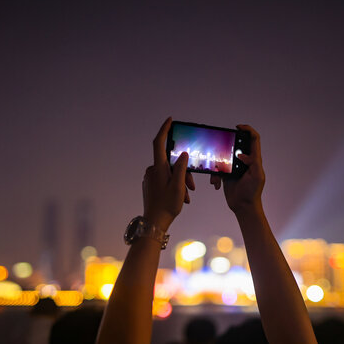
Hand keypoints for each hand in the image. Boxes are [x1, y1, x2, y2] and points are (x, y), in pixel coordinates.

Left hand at [143, 117, 194, 231]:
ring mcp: (151, 178)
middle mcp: (152, 170)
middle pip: (170, 162)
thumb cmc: (167, 206)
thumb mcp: (179, 186)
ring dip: (181, 181)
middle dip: (183, 171)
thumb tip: (184, 154)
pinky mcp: (151, 185)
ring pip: (170, 172)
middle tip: (192, 186)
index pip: (159, 143)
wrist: (154, 223)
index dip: (165, 129)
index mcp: (158, 168)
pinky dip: (174, 185)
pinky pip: (165, 179)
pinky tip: (181, 197)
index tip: (170, 120)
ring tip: (187, 196)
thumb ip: (182, 168)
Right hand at [210, 125, 264, 213]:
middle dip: (227, 148)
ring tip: (218, 177)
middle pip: (236, 146)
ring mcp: (235, 167)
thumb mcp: (256, 176)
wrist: (243, 206)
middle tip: (220, 150)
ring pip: (224, 158)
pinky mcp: (227, 174)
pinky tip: (216, 184)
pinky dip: (215, 176)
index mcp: (254, 160)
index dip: (248, 130)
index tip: (238, 127)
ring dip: (218, 166)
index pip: (254, 140)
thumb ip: (253, 163)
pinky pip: (218, 170)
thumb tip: (243, 154)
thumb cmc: (252, 193)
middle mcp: (245, 161)